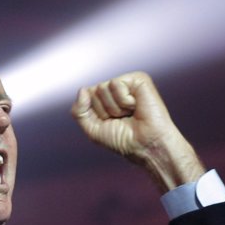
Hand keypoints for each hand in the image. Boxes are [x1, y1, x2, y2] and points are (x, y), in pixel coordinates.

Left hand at [71, 71, 204, 191]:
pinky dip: (124, 101)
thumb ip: (79, 111)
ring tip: (129, 114)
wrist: (145, 145)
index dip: (94, 114)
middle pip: (93, 91)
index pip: (84, 97)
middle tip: (122, 119)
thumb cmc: (123, 140)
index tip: (110, 123)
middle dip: (104, 110)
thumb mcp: (92, 129)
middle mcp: (115, 89)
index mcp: (104, 99)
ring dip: (114, 107)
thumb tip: (82, 89)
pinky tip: (136, 106)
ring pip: (103, 87)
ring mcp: (127, 83)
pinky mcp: (138, 79)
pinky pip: (116, 84)